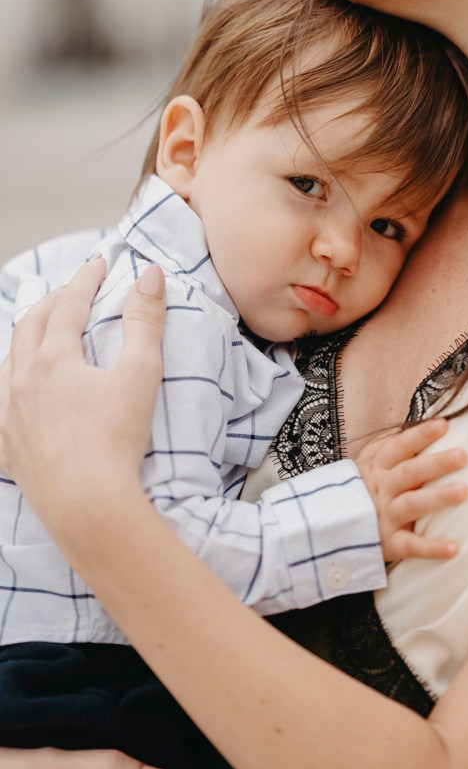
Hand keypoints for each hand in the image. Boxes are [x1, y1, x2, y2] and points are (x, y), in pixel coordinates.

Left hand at [0, 257, 165, 529]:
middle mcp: (22, 380)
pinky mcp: (7, 445)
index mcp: (54, 359)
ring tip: (45, 332)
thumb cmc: (116, 441)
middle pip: (31, 325)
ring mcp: (9, 413)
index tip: (100, 263)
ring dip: (29, 337)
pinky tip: (21, 391)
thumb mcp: (141, 374)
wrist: (87, 506)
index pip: (69, 303)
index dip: (86, 279)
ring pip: (9, 359)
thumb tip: (150, 277)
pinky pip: (0, 403)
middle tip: (75, 291)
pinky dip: (12, 382)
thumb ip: (145, 321)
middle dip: (54, 302)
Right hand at [356, 417, 467, 562]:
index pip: (399, 447)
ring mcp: (385, 516)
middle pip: (409, 473)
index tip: (444, 424)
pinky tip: (455, 548)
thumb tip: (425, 420)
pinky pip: (412, 546)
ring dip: (438, 497)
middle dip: (436, 463)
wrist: (333, 529)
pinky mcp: (389, 544)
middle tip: (463, 455)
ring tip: (465, 491)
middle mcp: (382, 489)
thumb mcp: (369, 464)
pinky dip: (432, 548)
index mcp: (378, 467)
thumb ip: (392, 445)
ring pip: (412, 505)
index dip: (420, 435)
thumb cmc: (364, 490)